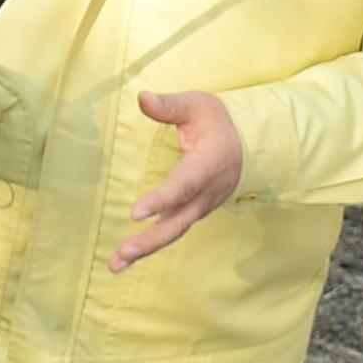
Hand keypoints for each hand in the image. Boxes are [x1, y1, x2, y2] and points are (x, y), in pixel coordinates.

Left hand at [110, 90, 244, 270]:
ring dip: (146, 249)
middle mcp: (207, 192)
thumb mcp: (197, 105)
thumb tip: (141, 98)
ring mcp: (201, 206)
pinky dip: (151, 245)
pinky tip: (126, 258)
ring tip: (115, 264)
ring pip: (174, 231)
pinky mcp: (193, 212)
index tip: (136, 212)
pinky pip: (172, 231)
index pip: (184, 185)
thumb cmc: (217, 121)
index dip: (162, 199)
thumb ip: (169, 105)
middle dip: (150, 239)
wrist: (247, 144)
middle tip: (123, 252)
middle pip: (179, 220)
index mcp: (209, 164)